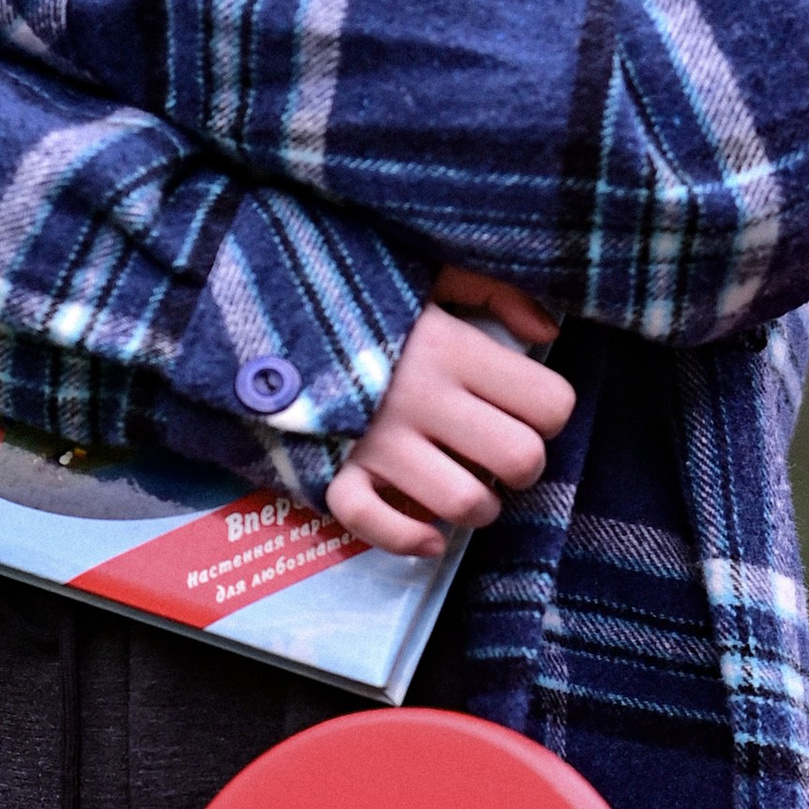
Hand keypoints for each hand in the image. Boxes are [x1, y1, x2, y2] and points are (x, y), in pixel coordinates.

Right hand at [327, 267, 572, 559]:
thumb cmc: (358, 293)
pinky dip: (410, 539)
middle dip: (521, 467)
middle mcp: (422, 399)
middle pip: (519, 460)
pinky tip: (427, 533)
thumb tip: (546, 329)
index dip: (548, 412)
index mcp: (452, 347)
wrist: (258, 309)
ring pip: (463, 504)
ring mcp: (377, 443)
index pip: (549, 404)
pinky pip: (379, 527)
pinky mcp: (333, 473)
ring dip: (476, 508)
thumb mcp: (427, 270)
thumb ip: (494, 289)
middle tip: (498, 453)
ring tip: (464, 485)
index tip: (523, 406)